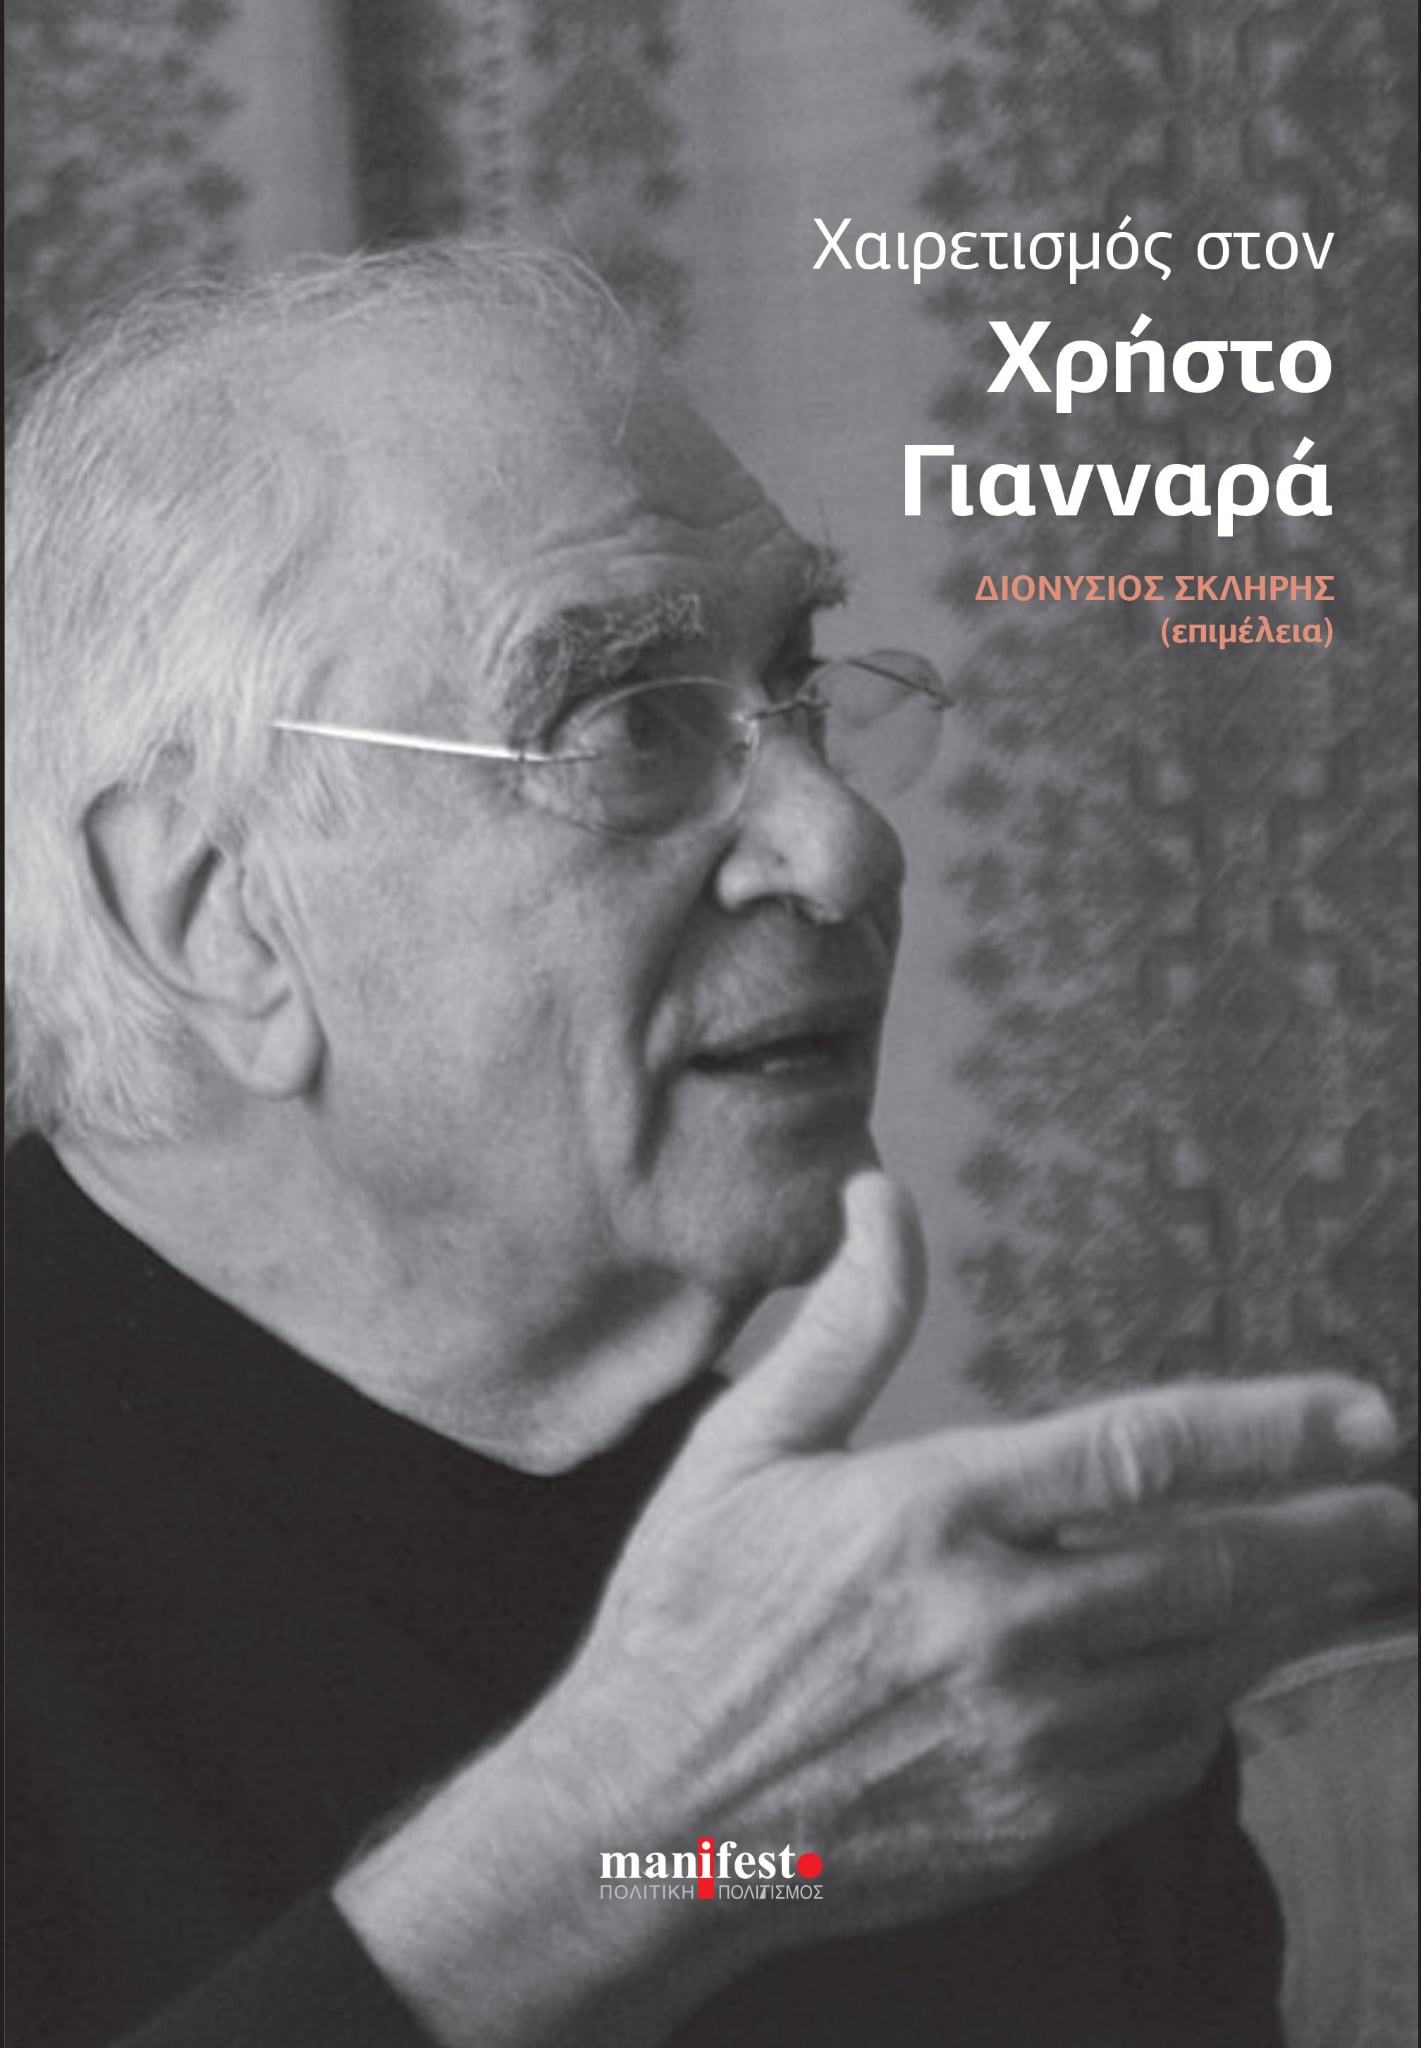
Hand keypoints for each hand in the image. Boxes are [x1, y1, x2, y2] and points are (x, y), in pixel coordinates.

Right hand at [550, 1171, 1414, 1949]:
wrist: (649, 1821)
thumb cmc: (688, 1617)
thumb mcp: (745, 1447)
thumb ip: (846, 1325)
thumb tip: (880, 1196)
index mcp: (932, 1512)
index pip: (1143, 1452)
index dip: (1271, 1429)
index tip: (1362, 1415)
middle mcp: (995, 1624)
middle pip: (1214, 1569)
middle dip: (1333, 1538)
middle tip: (1403, 1515)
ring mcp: (1022, 1736)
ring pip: (1210, 1669)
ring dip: (1300, 1625)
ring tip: (1369, 1589)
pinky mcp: (1027, 1822)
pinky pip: (1168, 1760)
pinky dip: (1221, 1710)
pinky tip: (1244, 1679)